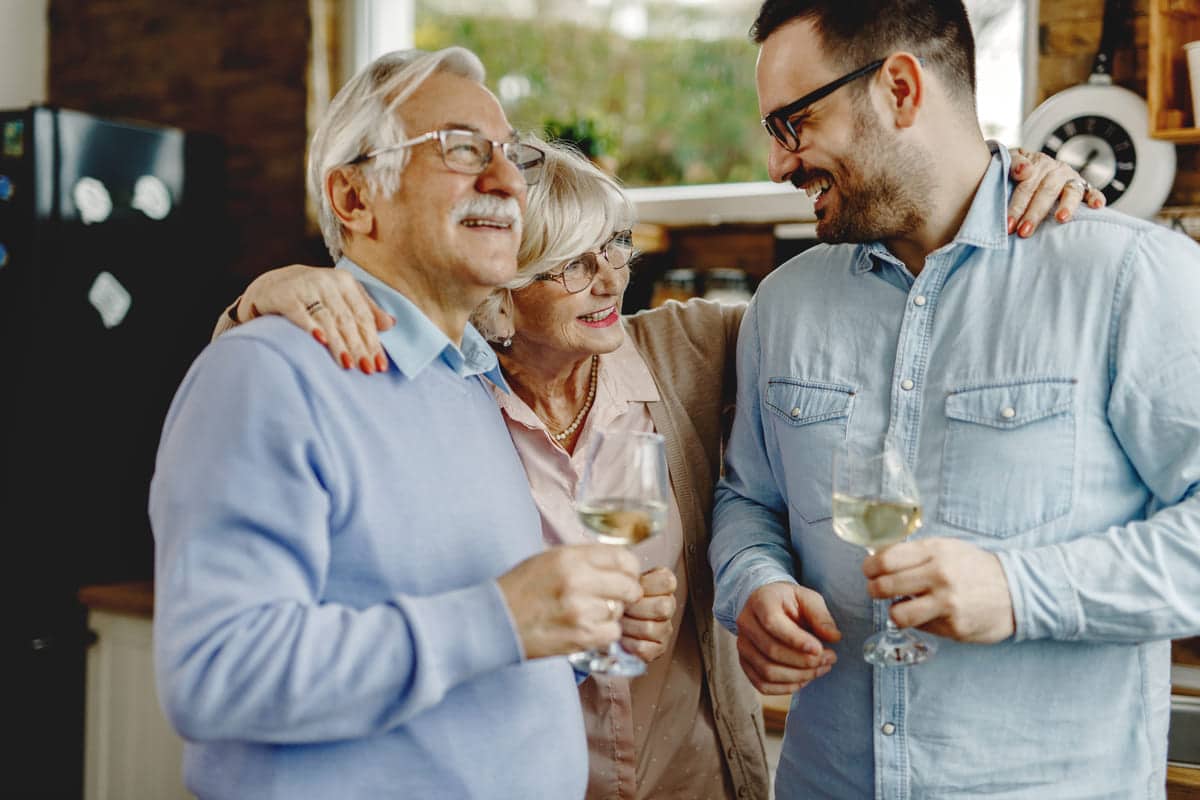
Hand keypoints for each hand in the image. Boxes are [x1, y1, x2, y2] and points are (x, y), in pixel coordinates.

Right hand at [238, 265, 394, 373]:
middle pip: (347, 320)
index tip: (380, 365)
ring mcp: (306, 287)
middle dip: (359, 347)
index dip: (373, 342)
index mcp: (345, 282)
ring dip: (338, 343)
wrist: (273, 284)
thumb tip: (391, 324)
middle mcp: (327, 282)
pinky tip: (320, 341)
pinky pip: (300, 313)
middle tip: (367, 369)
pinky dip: (310, 326)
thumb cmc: (315, 295)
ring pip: (327, 319)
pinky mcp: (285, 295)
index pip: (363, 317)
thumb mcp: (341, 296)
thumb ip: (365, 309)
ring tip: (348, 364)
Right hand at [497, 544, 643, 659]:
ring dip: (610, 613)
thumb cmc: (520, 589)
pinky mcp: (580, 637)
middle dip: (626, 592)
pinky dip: (603, 633)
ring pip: (620, 611)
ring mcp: (580, 612)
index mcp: (570, 558)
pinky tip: (586, 627)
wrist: (495, 622)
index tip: (626, 574)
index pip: (622, 558)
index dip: (629, 568)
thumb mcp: (549, 559)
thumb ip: (584, 559)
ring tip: (588, 612)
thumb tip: (617, 563)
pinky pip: (612, 633)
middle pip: (628, 586)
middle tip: (614, 596)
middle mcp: (578, 581)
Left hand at [618, 567, 676, 663]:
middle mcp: (668, 606)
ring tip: (619, 622)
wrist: (604, 619)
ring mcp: (664, 628)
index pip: (668, 582)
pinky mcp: (657, 648)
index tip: (634, 588)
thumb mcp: (620, 579)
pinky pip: (644, 648)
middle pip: (663, 607)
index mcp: (663, 585)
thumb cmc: (613, 597)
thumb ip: (627, 576)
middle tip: (622, 607)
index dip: (647, 586)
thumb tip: (623, 577)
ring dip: (629, 626)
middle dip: (636, 608)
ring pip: (650, 628)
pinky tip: (622, 637)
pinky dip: (628, 644)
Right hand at [735, 582, 839, 694]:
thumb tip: (834, 637)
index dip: (796, 640)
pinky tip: (805, 679)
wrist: (769, 606)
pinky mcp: (745, 663)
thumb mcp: (809, 599)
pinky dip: (786, 688)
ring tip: (821, 668)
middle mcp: (746, 623)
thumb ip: (821, 616)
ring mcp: (743, 645)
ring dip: (799, 676)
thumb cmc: (791, 602)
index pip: (772, 623)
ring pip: (767, 672)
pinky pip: (762, 685)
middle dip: (804, 661)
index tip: (819, 649)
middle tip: (830, 658)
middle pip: (771, 651)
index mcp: (760, 601)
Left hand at [863, 537, 1014, 642]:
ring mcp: (947, 603)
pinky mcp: (954, 626)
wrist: (1016, 590)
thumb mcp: (947, 548)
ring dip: (893, 612)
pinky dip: (919, 622)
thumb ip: (916, 553)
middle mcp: (939, 575)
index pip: (886, 560)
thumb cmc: (975, 567)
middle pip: (885, 586)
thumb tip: (879, 559)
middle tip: (876, 590)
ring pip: (898, 614)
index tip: (868, 571)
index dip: (870, 568)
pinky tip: (928, 615)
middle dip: (874, 590)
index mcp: (935, 551)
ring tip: (899, 607)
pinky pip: (921, 627)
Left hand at [1006, 147, 1105, 237]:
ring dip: (1066, 206)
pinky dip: (1096, 197)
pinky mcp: (1085, 187)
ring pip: (1070, 191)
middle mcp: (1056, 170)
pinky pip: (1093, 191)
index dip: (1016, 206)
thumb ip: (1012, 162)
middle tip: (1025, 232)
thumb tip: (1024, 170)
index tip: (1009, 224)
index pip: (1026, 186)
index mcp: (1038, 163)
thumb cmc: (1014, 171)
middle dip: (1035, 213)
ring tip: (1061, 219)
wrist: (1029, 165)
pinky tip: (1097, 206)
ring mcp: (1071, 178)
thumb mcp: (1008, 159)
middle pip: (1046, 192)